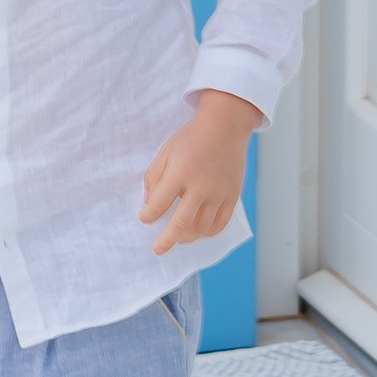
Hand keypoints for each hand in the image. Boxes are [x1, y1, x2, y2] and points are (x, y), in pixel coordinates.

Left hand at [140, 90, 258, 255]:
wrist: (225, 127)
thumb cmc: (192, 139)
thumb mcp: (165, 152)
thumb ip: (154, 177)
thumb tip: (149, 203)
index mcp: (180, 173)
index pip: (159, 204)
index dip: (148, 216)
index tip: (144, 218)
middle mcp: (200, 186)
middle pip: (181, 223)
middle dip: (166, 240)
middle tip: (158, 250)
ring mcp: (218, 193)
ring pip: (202, 227)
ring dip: (187, 237)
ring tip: (178, 240)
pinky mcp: (232, 195)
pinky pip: (221, 222)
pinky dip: (209, 233)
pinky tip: (200, 234)